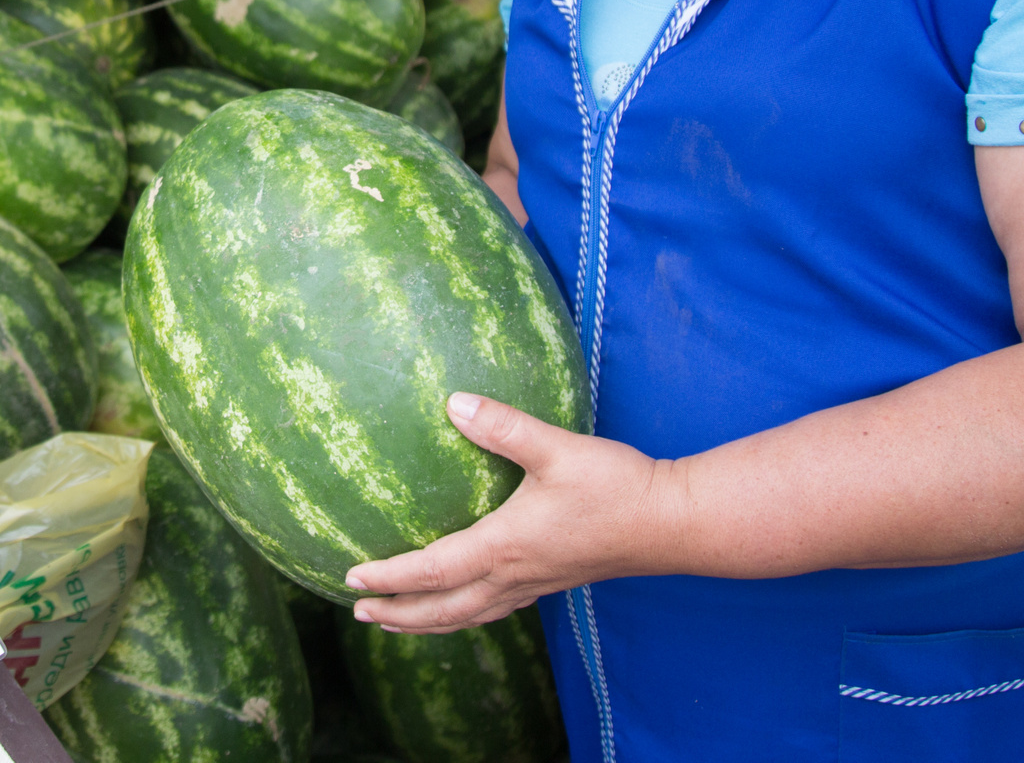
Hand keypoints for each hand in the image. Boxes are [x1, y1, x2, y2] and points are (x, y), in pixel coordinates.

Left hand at [342, 391, 682, 633]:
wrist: (672, 523)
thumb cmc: (616, 486)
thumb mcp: (556, 447)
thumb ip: (503, 425)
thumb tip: (453, 402)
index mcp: (503, 546)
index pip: (431, 571)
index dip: (389, 578)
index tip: (351, 580)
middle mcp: (514, 575)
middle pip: (443, 610)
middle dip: (399, 614)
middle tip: (359, 612)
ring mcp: (535, 583)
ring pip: (469, 616)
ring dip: (429, 621)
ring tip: (398, 619)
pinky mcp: (554, 580)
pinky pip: (496, 608)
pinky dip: (466, 613)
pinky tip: (465, 602)